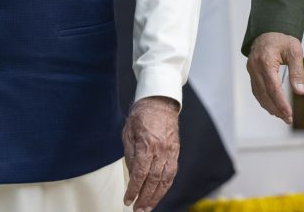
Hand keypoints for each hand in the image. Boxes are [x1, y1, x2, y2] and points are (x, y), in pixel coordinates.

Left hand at [122, 96, 179, 211]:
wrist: (161, 102)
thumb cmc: (142, 115)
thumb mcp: (128, 131)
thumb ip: (130, 153)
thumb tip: (131, 173)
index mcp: (148, 144)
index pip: (140, 173)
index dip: (133, 189)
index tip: (127, 200)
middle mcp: (161, 149)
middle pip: (154, 180)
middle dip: (145, 197)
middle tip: (138, 210)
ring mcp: (171, 151)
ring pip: (166, 179)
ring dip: (157, 196)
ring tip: (148, 207)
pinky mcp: (176, 151)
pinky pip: (172, 172)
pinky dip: (165, 186)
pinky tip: (159, 193)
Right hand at [247, 32, 303, 124]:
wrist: (269, 27)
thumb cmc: (282, 37)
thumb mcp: (294, 50)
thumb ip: (297, 71)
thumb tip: (300, 91)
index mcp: (265, 62)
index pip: (273, 88)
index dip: (281, 104)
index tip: (289, 114)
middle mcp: (255, 68)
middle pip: (265, 94)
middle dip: (276, 109)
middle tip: (287, 119)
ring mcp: (251, 70)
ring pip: (259, 94)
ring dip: (270, 106)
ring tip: (281, 115)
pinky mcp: (252, 72)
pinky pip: (256, 90)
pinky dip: (264, 99)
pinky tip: (271, 106)